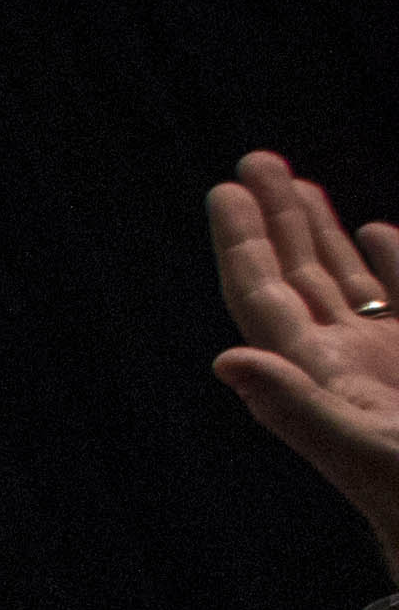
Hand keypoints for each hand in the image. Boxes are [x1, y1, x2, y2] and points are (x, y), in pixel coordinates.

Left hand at [208, 150, 398, 574]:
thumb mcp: (362, 449)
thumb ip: (295, 407)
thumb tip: (226, 360)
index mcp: (317, 380)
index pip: (265, 297)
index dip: (244, 244)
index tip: (226, 190)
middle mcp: (343, 367)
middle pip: (297, 277)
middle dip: (276, 219)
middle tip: (254, 161)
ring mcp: (386, 365)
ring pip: (346, 285)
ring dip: (322, 234)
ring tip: (299, 185)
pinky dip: (387, 266)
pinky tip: (375, 232)